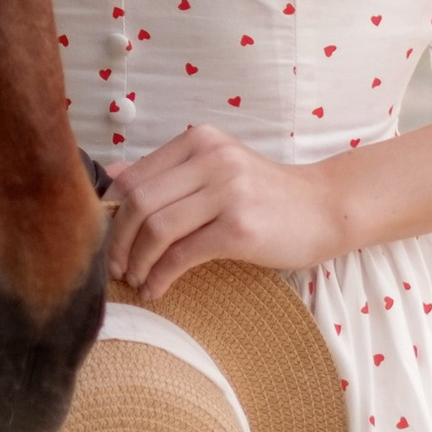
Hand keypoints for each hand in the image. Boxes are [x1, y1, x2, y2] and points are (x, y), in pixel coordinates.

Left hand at [102, 124, 350, 300]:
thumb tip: (109, 179)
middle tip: (115, 267)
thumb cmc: (265, 194)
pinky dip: (161, 276)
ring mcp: (228, 192)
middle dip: (117, 241)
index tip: (106, 240)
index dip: (110, 213)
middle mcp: (212, 159)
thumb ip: (166, 172)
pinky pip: (183, 255)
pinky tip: (157, 289)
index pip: (134, 177)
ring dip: (136, 261)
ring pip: (156, 228)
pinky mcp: (240, 228)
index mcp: (199, 141)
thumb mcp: (216, 169)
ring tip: (136, 279)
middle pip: (138, 202)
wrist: (324, 208)